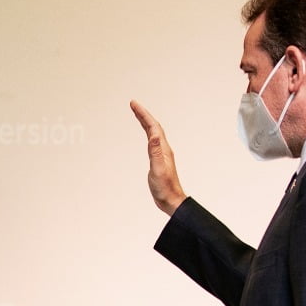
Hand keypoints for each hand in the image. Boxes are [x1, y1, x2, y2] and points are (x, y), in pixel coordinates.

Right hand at [130, 100, 186, 215]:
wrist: (171, 200)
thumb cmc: (165, 188)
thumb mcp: (158, 169)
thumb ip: (156, 152)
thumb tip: (154, 135)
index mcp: (163, 149)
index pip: (153, 127)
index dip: (143, 114)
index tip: (134, 104)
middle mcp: (163, 149)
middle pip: (153, 127)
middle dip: (143, 114)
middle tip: (133, 105)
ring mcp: (161, 154)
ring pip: (153, 132)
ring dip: (145, 122)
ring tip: (137, 114)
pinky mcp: (159, 159)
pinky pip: (152, 141)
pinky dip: (147, 133)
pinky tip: (146, 134)